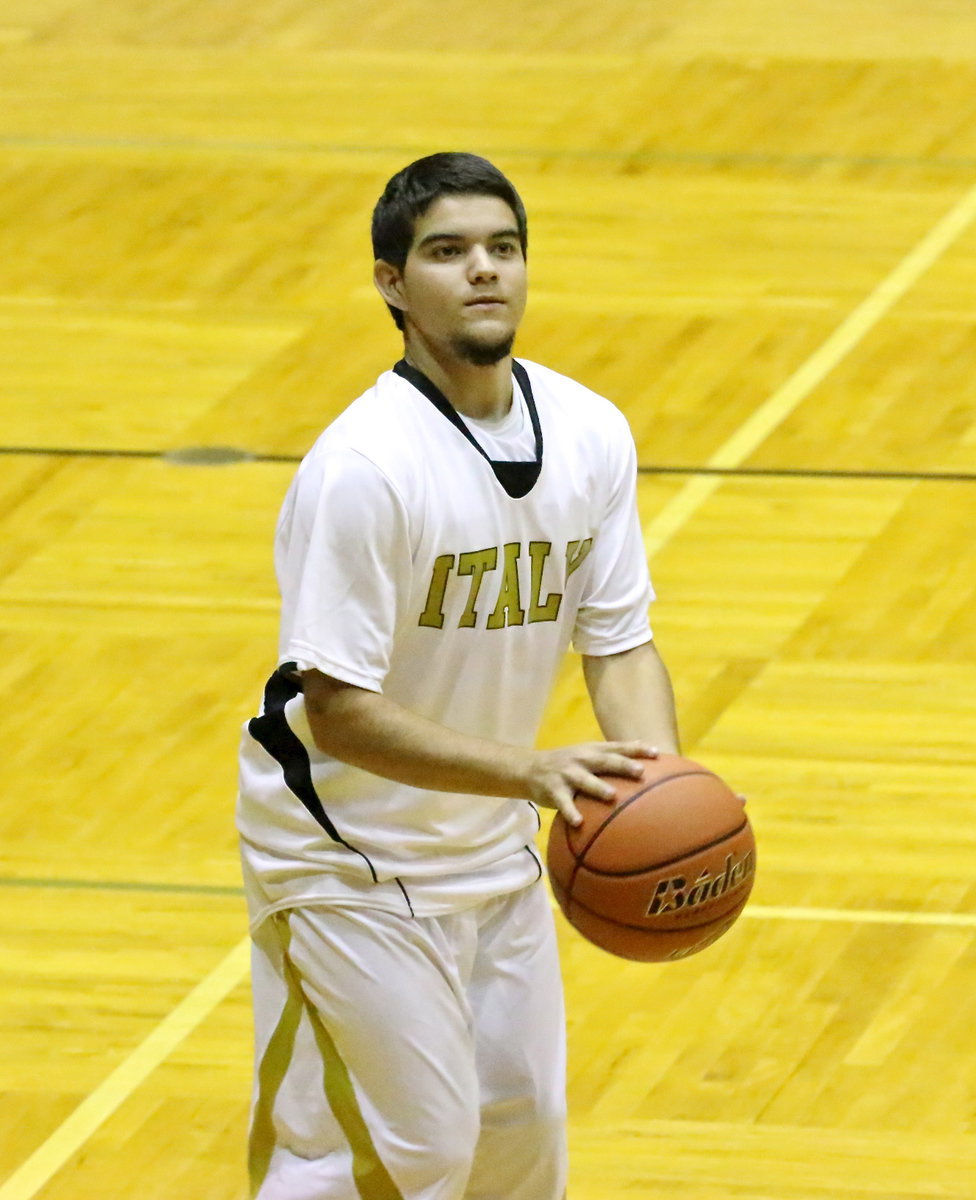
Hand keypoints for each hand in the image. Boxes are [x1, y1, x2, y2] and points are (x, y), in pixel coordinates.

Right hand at [523, 741, 658, 827]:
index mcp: (591, 750)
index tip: (656, 754)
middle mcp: (580, 759)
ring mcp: (566, 774)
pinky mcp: (553, 790)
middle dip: (622, 765)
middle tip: (640, 772)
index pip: (617, 747)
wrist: (528, 768)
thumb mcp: (586, 753)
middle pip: (604, 761)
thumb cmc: (567, 763)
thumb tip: (644, 748)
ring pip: (584, 780)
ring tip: (612, 795)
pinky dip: (570, 812)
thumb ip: (611, 753)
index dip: (636, 749)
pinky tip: (578, 822)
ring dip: (598, 787)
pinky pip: (563, 803)